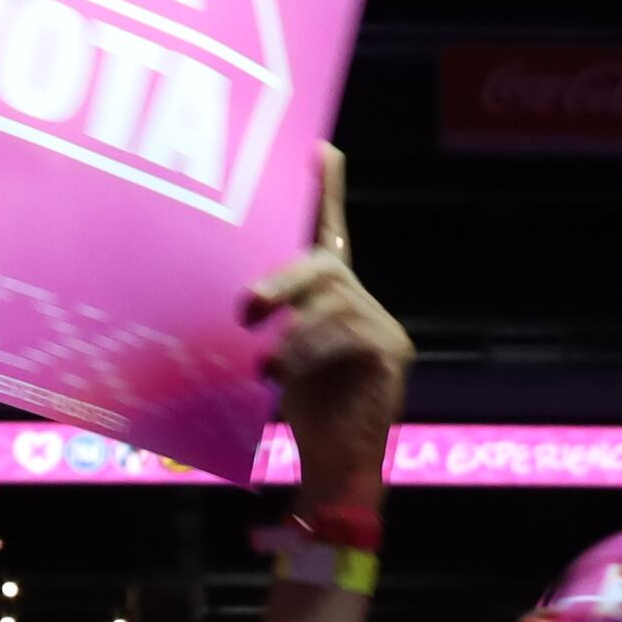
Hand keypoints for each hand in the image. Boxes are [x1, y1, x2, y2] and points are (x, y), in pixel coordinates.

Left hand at [246, 155, 405, 507]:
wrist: (335, 472)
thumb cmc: (303, 415)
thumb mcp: (274, 357)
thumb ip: (268, 323)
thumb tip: (229, 297)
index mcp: (334, 302)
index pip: (331, 236)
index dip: (327, 192)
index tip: (320, 149)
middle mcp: (363, 306)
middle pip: (325, 265)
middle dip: (283, 280)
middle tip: (247, 308)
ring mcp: (384, 328)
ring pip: (332, 301)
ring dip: (291, 332)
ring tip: (265, 365)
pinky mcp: (392, 354)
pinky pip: (346, 334)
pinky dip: (307, 353)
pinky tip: (283, 376)